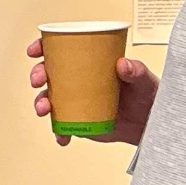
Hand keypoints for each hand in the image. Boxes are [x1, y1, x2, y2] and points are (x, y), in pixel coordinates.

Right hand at [27, 36, 156, 145]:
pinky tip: (62, 136)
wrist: (150, 123)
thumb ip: (136, 70)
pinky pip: (62, 126)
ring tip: (45, 109)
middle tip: (39, 80)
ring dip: (41, 103)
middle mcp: (79, 81)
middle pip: (49, 74)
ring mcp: (77, 102)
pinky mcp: (79, 121)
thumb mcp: (145, 79)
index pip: (62, 51)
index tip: (35, 50)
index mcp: (90, 64)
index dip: (44, 48)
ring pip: (49, 100)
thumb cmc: (147, 95)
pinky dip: (59, 132)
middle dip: (37, 75)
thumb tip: (123, 64)